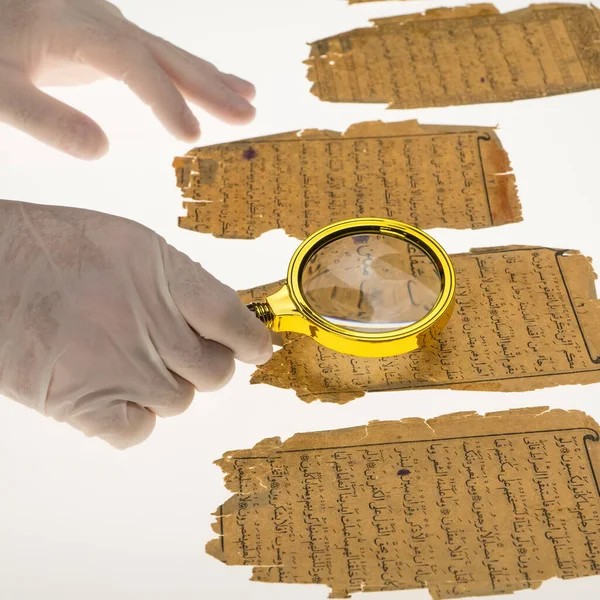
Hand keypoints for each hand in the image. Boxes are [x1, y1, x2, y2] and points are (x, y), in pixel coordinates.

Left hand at [0, 0, 256, 158]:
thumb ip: (43, 118)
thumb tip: (102, 150)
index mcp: (73, 29)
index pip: (131, 64)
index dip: (164, 98)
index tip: (191, 135)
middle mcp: (99, 21)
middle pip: (164, 54)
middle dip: (209, 86)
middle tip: (248, 115)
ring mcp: (106, 25)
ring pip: (168, 52)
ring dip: (210, 78)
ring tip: (249, 98)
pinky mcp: (107, 35)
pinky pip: (158, 54)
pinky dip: (189, 71)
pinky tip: (209, 80)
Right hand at [0, 200, 271, 447]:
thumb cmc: (46, 246)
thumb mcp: (125, 242)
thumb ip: (177, 280)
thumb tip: (218, 314)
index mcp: (165, 276)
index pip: (232, 319)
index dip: (251, 339)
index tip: (256, 349)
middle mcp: (153, 325)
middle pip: (213, 371)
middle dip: (204, 366)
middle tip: (177, 353)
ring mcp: (123, 369)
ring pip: (178, 401)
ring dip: (164, 388)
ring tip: (128, 363)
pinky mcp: (86, 405)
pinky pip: (137, 429)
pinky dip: (132, 418)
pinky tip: (111, 395)